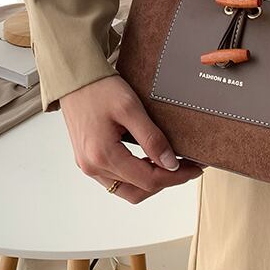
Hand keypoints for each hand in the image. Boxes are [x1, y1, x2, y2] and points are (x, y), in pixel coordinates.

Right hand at [59, 75, 202, 203]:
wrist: (74, 79)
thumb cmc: (99, 88)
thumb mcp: (130, 108)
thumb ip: (151, 139)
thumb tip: (171, 165)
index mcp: (103, 155)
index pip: (148, 180)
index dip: (176, 177)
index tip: (195, 168)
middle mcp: (92, 166)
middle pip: (138, 190)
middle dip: (166, 181)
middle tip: (187, 167)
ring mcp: (88, 165)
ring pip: (127, 190)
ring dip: (150, 182)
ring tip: (170, 167)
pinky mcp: (88, 160)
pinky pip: (115, 180)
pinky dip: (135, 177)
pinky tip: (148, 163)